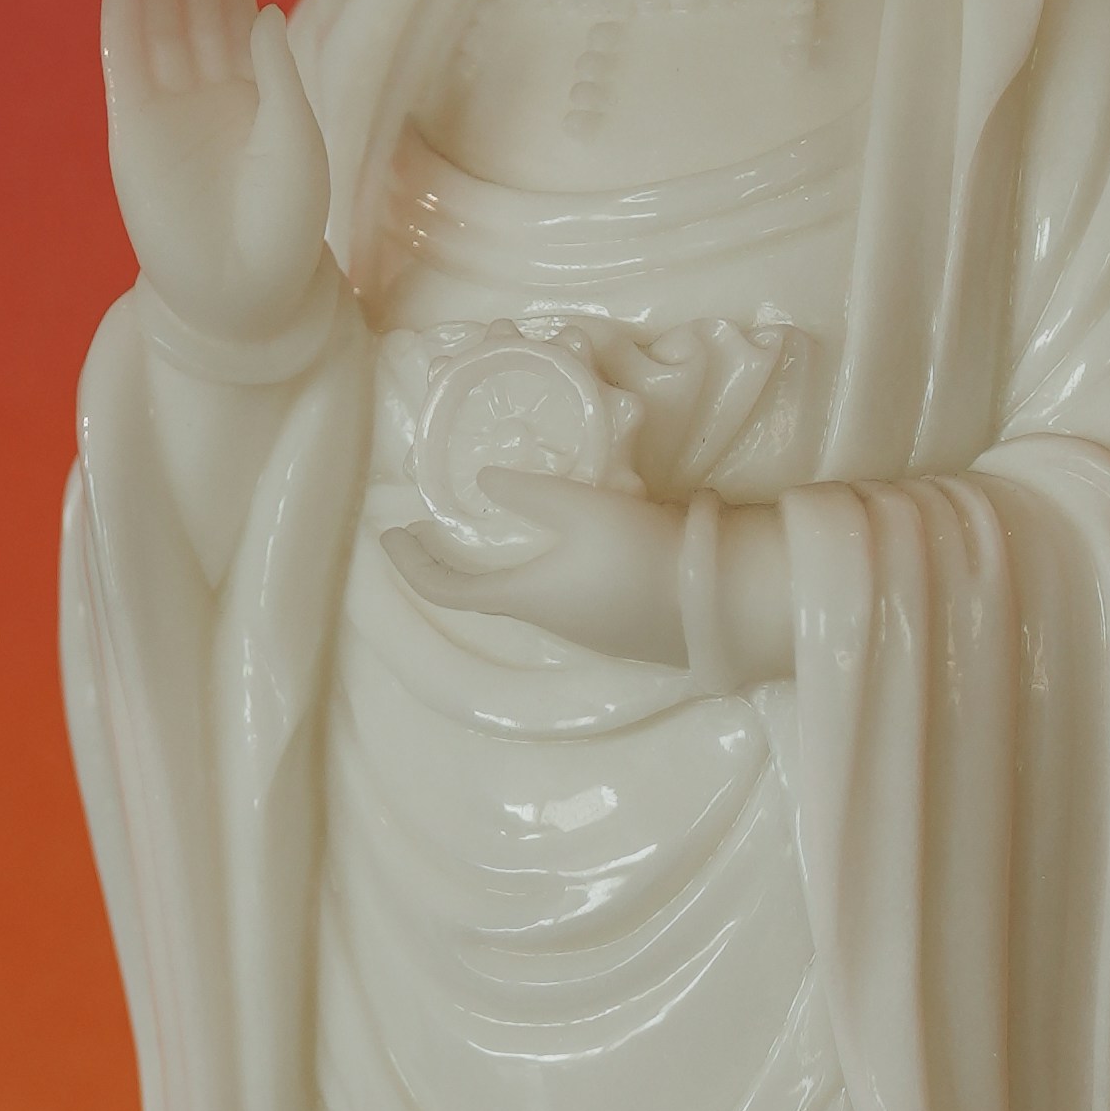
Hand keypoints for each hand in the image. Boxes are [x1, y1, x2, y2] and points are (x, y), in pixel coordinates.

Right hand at [104, 0, 333, 353]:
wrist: (244, 292)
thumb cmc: (285, 224)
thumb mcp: (295, 138)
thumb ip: (274, 72)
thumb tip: (261, 8)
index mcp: (255, 95)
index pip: (237, 18)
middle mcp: (208, 94)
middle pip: (196, 11)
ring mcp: (167, 108)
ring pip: (159, 26)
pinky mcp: (133, 126)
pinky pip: (125, 56)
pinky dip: (123, 11)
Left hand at [379, 470, 789, 677]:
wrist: (719, 605)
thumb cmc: (641, 554)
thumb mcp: (582, 506)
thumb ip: (528, 492)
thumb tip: (483, 480)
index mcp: (526, 596)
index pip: (446, 589)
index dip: (411, 565)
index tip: (390, 536)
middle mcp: (549, 621)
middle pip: (487, 592)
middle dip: (457, 560)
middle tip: (441, 525)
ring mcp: (588, 630)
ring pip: (532, 591)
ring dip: (509, 560)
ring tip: (510, 518)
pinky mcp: (622, 626)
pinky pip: (571, 592)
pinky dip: (553, 564)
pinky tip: (581, 534)